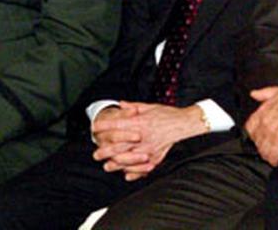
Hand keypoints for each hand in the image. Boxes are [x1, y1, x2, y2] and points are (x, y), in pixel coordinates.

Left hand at [92, 102, 207, 180]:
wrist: (184, 123)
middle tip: (96, 154)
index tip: (94, 127)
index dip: (104, 126)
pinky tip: (126, 174)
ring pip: (128, 159)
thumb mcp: (149, 106)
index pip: (118, 124)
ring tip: (107, 166)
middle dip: (106, 150)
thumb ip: (133, 107)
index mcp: (140, 122)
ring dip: (116, 164)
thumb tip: (121, 104)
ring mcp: (149, 148)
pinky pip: (142, 168)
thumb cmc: (167, 114)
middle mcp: (143, 136)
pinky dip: (133, 172)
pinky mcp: (156, 157)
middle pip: (120, 145)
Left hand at [245, 86, 277, 165]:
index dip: (255, 135)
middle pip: (257, 141)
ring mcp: (271, 132)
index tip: (261, 138)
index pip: (249, 127)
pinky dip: (275, 160)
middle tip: (270, 148)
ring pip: (263, 150)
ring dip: (269, 154)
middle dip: (263, 146)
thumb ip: (265, 93)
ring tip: (275, 156)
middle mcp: (264, 121)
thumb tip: (254, 94)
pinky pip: (272, 156)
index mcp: (263, 110)